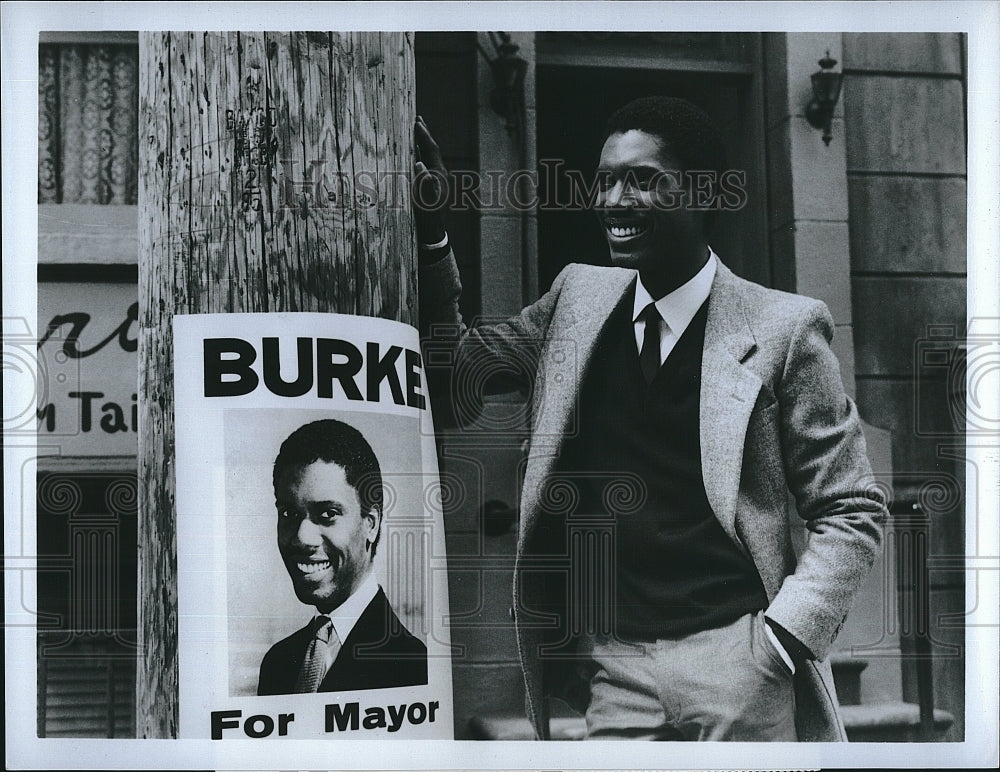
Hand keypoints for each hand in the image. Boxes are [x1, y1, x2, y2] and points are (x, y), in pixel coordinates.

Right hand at [413, 115, 447, 245]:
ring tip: (414, 131)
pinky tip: (411, 154)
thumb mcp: (425, 205)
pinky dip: (417, 155)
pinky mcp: (430, 187)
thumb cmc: (428, 222)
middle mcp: (439, 176)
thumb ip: (424, 185)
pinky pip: (424, 166)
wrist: (432, 237)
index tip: (416, 121)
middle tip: (417, 118)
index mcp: (440, 176)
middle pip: (432, 150)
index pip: (432, 150)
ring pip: (428, 157)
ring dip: (420, 144)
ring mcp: (435, 181)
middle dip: (424, 135)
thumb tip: (420, 164)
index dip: (424, 135)